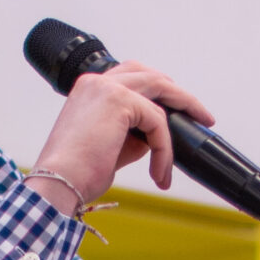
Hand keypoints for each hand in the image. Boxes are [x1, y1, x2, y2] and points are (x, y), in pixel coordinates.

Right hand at [27, 61, 212, 211]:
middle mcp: (96, 83)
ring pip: (160, 90)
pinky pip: (158, 122)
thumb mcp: (112, 147)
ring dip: (185, 107)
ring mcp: (107, 88)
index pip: (132, 79)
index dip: (158, 92)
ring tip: (201, 125)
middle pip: (149, 74)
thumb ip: (134, 134)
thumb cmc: (78, 174)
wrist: (59, 185)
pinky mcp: (119, 101)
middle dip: (178, 92)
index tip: (179, 110)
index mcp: (89, 91)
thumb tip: (156, 135)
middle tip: (200, 113)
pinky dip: (164, 148)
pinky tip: (159, 172)